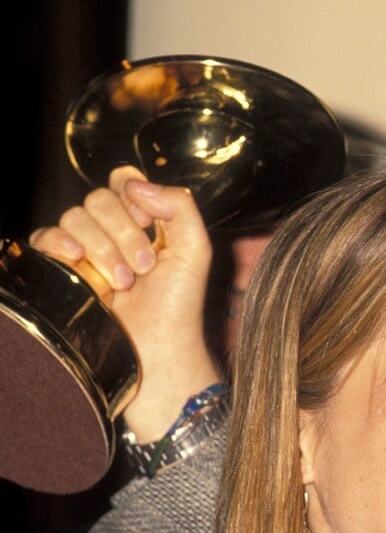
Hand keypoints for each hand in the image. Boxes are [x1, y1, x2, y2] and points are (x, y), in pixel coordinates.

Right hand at [29, 165, 220, 440]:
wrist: (155, 350)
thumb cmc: (178, 306)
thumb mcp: (195, 251)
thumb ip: (180, 206)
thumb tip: (135, 182)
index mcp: (144, 222)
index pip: (125, 183)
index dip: (134, 195)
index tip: (150, 223)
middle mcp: (112, 232)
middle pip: (99, 198)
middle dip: (124, 230)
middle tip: (144, 266)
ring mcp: (85, 250)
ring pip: (74, 217)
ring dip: (102, 247)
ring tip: (123, 282)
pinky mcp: (61, 270)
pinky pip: (44, 238)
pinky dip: (59, 243)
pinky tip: (78, 261)